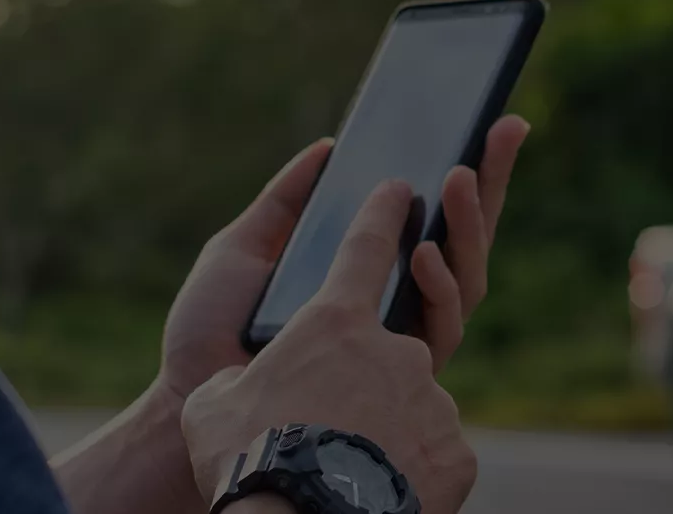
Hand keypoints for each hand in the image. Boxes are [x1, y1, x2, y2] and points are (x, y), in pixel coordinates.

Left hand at [157, 116, 530, 398]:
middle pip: (465, 240)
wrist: (192, 392)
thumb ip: (286, 201)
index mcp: (368, 270)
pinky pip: (442, 327)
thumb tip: (329, 147)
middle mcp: (398, 302)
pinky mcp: (401, 377)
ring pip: (468, 278)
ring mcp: (404, 340)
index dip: (470, 171)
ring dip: (468, 225)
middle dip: (491, 184)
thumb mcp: (244, 246)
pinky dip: (438, 285)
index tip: (494, 119)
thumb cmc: (212, 330)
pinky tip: (423, 248)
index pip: (434, 215)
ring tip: (457, 178)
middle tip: (502, 130)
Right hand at [183, 180, 475, 513]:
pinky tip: (380, 486)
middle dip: (369, 376)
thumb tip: (239, 377)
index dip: (381, 214)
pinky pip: (435, 448)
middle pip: (394, 342)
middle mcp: (396, 350)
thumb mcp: (217, 405)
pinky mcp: (455, 450)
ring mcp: (432, 399)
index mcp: (336, 323)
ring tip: (349, 462)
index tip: (397, 188)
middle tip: (338, 414)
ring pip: (415, 401)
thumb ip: (238, 375)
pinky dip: (411, 463)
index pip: (366, 248)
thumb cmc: (249, 457)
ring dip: (388, 424)